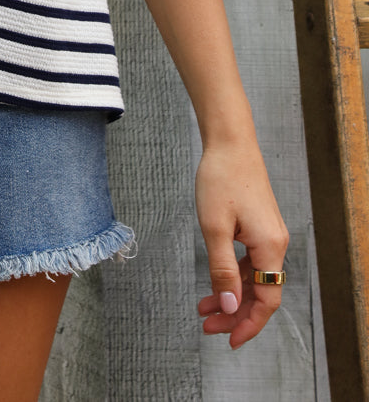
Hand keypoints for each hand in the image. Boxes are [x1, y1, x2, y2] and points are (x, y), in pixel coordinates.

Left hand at [195, 138, 287, 347]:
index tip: (229, 339)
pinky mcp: (260, 226)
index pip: (266, 300)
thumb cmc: (221, 177)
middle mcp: (276, 243)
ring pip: (255, 278)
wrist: (229, 141)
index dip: (249, 324)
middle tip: (208, 325)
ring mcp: (269, 234)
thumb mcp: (214, 228)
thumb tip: (230, 306)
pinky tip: (216, 282)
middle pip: (261, 292)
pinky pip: (251, 262)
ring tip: (205, 307)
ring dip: (232, 295)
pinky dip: (234, 276)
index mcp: (270, 246)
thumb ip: (223, 270)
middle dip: (235, 313)